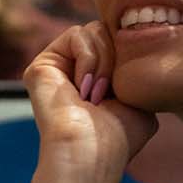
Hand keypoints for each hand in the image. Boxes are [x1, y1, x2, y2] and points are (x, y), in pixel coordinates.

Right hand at [24, 21, 157, 182]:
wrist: (90, 151)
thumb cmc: (118, 136)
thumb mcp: (140, 99)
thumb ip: (136, 72)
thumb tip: (138, 49)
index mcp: (96, 80)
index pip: (119, 42)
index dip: (129, 57)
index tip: (126, 91)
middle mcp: (75, 72)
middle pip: (107, 31)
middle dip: (117, 59)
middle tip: (109, 94)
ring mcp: (58, 67)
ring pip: (94, 30)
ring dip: (105, 63)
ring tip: (95, 96)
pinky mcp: (42, 64)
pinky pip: (77, 34)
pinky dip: (89, 59)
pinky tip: (82, 89)